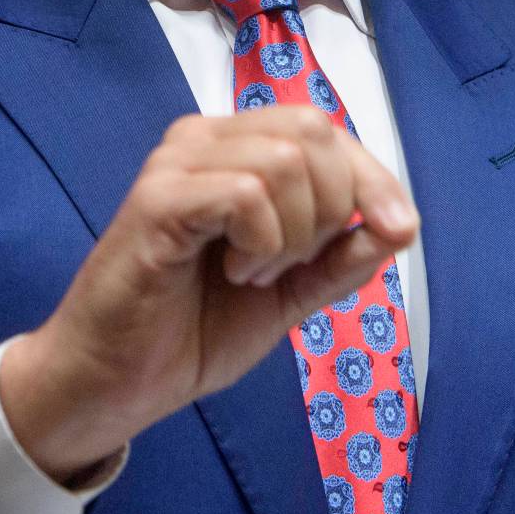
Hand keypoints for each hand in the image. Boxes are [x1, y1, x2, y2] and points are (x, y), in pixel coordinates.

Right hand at [0, 106, 417, 482]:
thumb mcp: (288, 295)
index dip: (375, 178)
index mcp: (235, 151)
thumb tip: (400, 226)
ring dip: (291, 233)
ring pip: (286, 159)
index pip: (324, 129)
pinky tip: (233, 272)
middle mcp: (204, 139)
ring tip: (252, 273)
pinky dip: (260, 241)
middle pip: (313, 129)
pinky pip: (246, 193)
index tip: (400, 230)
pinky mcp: (158, 199)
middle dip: (331, 205)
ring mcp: (177, 163)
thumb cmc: (190, 331)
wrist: (114, 384)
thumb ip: (339, 260)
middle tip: (288, 263)